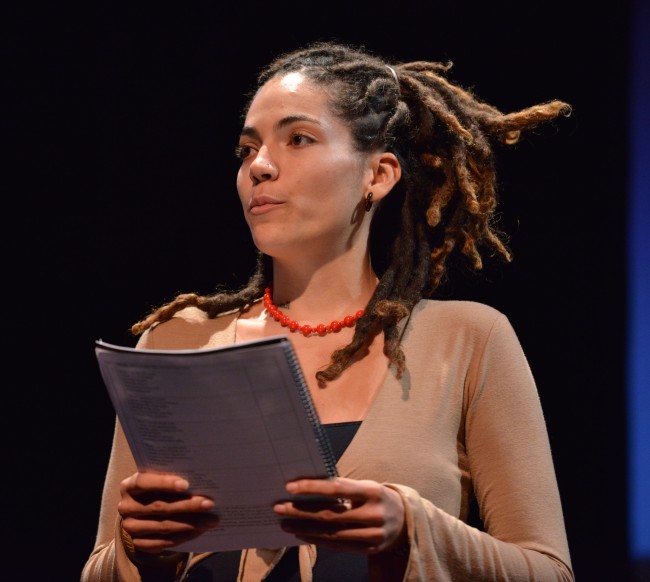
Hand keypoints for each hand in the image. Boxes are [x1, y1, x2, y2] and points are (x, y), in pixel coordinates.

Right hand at [118, 471, 218, 553]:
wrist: (141, 509)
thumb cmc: (156, 487)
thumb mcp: (157, 478)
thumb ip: (171, 476)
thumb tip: (199, 478)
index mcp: (129, 486)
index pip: (144, 483)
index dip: (164, 483)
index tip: (186, 485)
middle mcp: (127, 507)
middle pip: (159, 507)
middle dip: (188, 506)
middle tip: (209, 504)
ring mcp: (131, 527)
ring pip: (164, 526)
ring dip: (191, 523)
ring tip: (211, 520)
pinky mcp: (139, 543)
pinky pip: (164, 542)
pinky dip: (184, 536)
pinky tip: (200, 531)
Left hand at [273, 477, 406, 553]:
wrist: (406, 521)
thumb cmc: (377, 498)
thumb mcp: (366, 487)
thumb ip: (343, 488)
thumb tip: (308, 488)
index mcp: (372, 491)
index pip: (336, 488)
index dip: (312, 487)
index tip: (290, 487)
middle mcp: (373, 514)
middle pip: (330, 514)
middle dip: (301, 511)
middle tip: (279, 507)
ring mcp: (372, 534)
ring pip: (332, 533)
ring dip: (304, 528)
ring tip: (285, 523)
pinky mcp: (369, 549)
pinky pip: (338, 546)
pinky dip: (318, 540)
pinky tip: (302, 534)